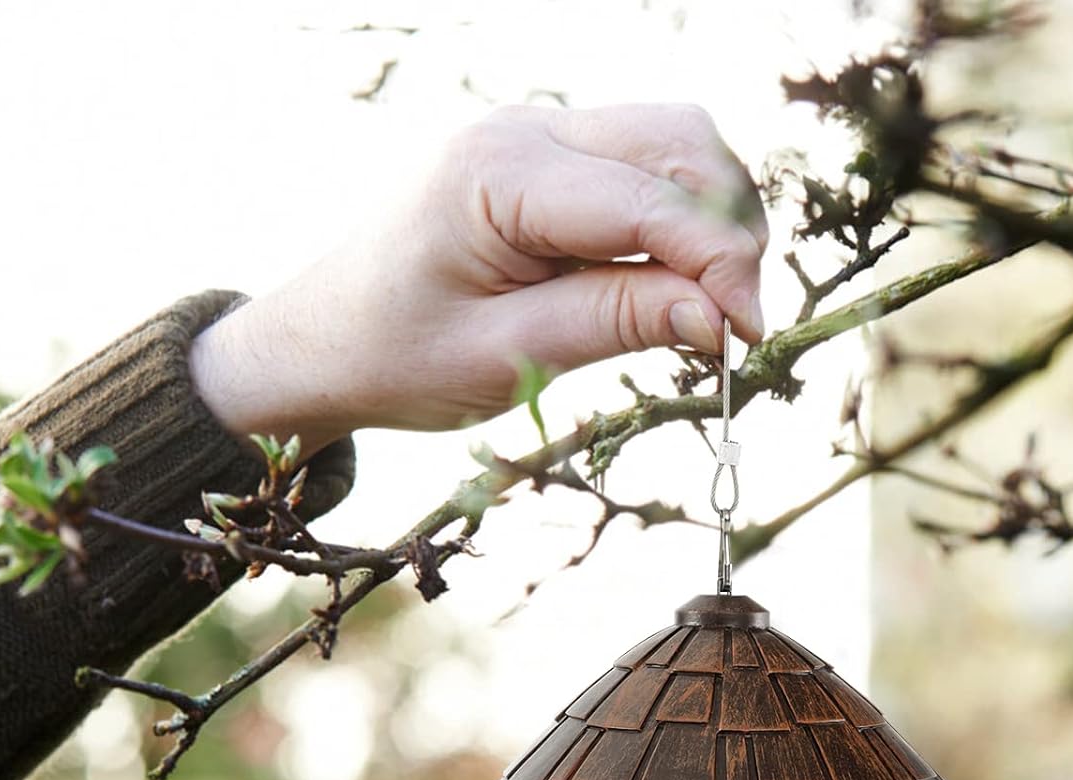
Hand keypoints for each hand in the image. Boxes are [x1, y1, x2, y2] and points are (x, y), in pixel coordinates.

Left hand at [191, 103, 766, 448]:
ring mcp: (537, 133)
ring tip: (711, 310)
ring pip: (674, 141)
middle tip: (735, 328)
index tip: (748, 339)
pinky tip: (677, 285)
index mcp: (497, 171)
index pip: (648, 200)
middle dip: (729, 231)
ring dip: (713, 219)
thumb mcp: (503, 358)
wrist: (324, 339)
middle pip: (680, 141)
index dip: (717, 266)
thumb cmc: (396, 356)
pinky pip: (644, 165)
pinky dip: (680, 218)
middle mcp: (523, 128)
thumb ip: (613, 325)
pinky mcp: (549, 158)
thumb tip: (720, 316)